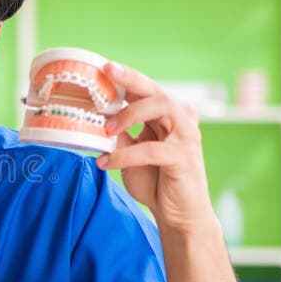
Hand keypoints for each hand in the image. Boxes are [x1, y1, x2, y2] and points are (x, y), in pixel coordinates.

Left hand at [96, 62, 214, 232]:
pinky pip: (152, 149)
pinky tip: (104, 162)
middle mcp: (180, 120)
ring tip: (106, 129)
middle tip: (108, 73)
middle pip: (157, 90)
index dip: (126, 77)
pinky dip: (124, 155)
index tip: (103, 67)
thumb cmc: (156, 181)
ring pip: (162, 107)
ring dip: (130, 113)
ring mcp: (186, 137)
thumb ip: (119, 135)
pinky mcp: (184, 157)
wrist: (179, 214)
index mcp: (166, 116)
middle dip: (131, 79)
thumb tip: (95, 118)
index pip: (145, 90)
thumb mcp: (129, 154)